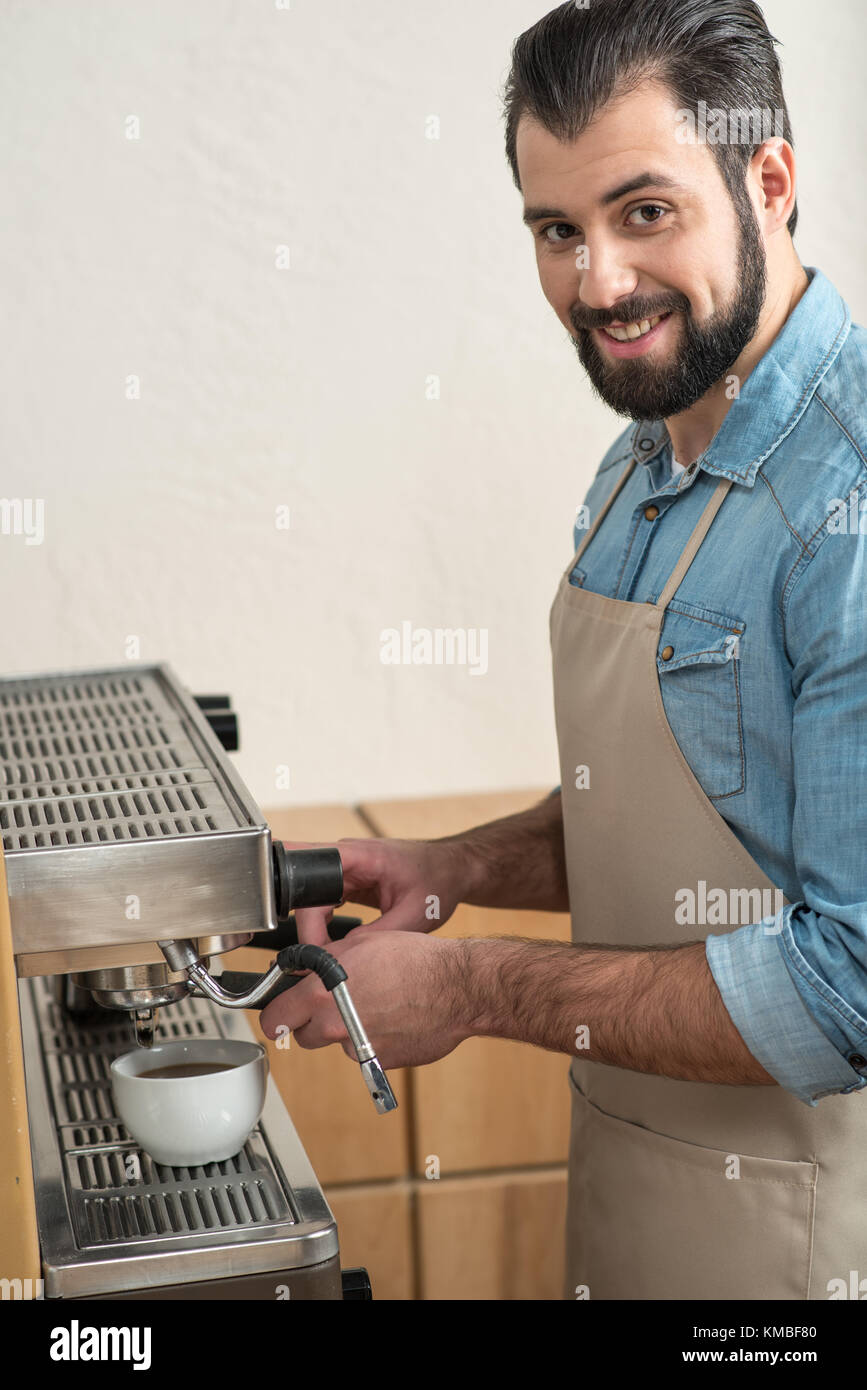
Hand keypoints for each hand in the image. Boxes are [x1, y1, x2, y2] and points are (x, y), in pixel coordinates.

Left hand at [259, 927, 471, 1068]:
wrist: (455, 988)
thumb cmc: (413, 960)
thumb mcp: (360, 944)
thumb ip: (322, 963)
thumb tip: (302, 974)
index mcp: (322, 994)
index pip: (274, 1019)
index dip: (276, 1015)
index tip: (280, 1013)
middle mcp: (335, 1026)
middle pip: (303, 1036)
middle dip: (313, 1021)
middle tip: (333, 1003)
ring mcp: (356, 1049)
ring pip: (337, 1043)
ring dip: (346, 1030)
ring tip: (376, 1005)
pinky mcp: (379, 1064)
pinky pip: (364, 1054)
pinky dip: (373, 1040)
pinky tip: (393, 1018)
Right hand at [278, 834, 469, 944]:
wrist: (452, 870)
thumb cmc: (439, 881)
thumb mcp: (415, 914)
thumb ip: (379, 936)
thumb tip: (344, 957)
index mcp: (361, 855)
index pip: (310, 874)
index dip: (304, 913)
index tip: (314, 946)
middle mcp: (345, 857)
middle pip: (303, 890)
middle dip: (304, 925)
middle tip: (317, 957)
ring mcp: (344, 868)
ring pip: (308, 900)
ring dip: (312, 928)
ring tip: (329, 954)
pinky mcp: (346, 881)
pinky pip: (320, 904)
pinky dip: (320, 926)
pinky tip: (333, 944)